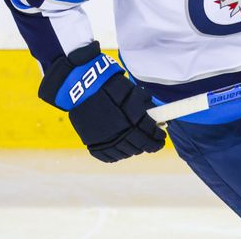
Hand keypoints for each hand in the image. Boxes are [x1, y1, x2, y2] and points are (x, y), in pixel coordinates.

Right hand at [38, 41, 165, 161]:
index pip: (149, 132)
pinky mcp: (92, 142)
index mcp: (129, 117)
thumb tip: (157, 116)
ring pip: (125, 152)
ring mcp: (103, 138)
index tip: (161, 137)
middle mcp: (117, 131)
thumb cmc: (107, 84)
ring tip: (140, 146)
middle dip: (150, 145)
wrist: (78, 86)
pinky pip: (108, 156)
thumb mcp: (129, 89)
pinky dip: (118, 155)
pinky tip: (123, 150)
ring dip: (135, 150)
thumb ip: (143, 103)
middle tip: (155, 143)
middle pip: (139, 145)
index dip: (157, 137)